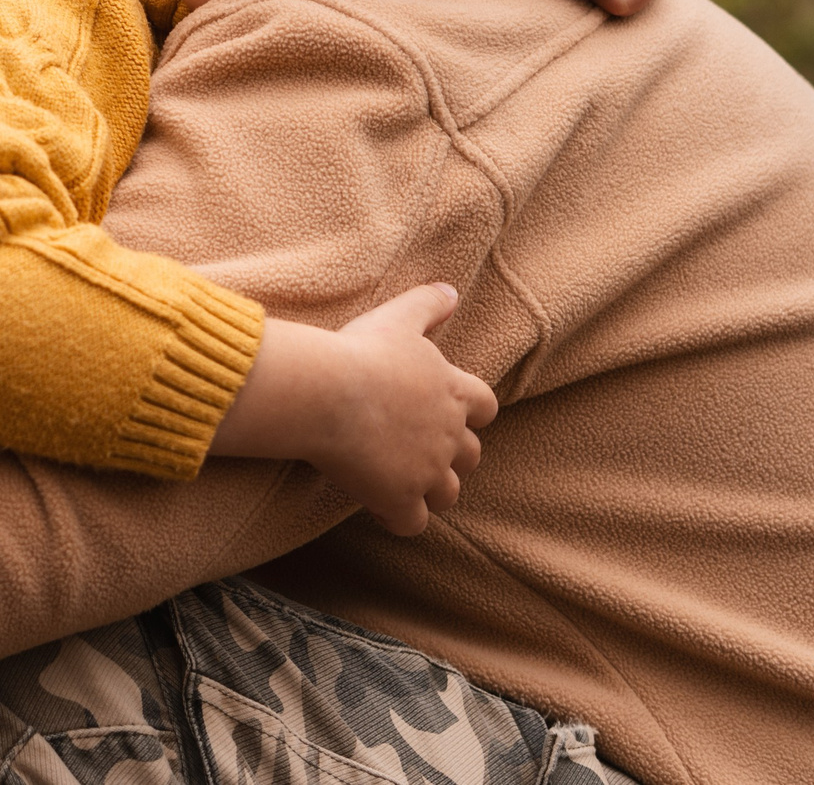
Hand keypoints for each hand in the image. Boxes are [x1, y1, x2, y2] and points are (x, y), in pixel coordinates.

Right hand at [212, 284, 496, 535]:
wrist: (327, 393)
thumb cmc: (360, 352)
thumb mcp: (398, 317)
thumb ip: (428, 304)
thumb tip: (451, 290)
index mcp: (454, 392)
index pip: (486, 406)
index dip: (471, 411)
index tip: (447, 410)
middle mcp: (449, 435)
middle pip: (470, 455)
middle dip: (451, 454)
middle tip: (416, 447)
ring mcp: (428, 471)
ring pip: (447, 493)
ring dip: (430, 489)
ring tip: (401, 480)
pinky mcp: (401, 499)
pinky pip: (412, 523)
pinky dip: (399, 518)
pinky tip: (378, 505)